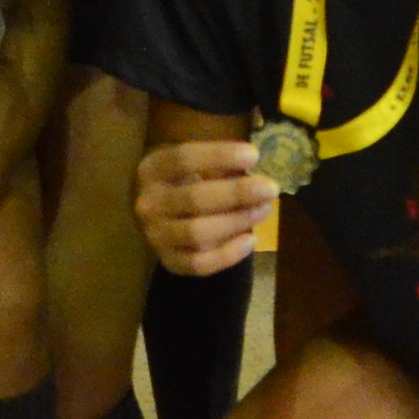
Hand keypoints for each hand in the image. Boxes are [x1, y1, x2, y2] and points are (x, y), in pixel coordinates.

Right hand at [131, 136, 272, 276]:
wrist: (160, 215)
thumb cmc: (185, 181)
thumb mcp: (194, 164)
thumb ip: (219, 166)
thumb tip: (256, 175)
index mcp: (152, 170)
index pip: (183, 159)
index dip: (219, 156)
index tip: (254, 155)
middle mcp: (148, 204)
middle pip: (193, 199)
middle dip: (237, 193)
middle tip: (270, 188)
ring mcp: (155, 236)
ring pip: (198, 233)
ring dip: (237, 221)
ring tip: (264, 209)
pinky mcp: (169, 262)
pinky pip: (200, 263)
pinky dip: (228, 254)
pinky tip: (251, 240)